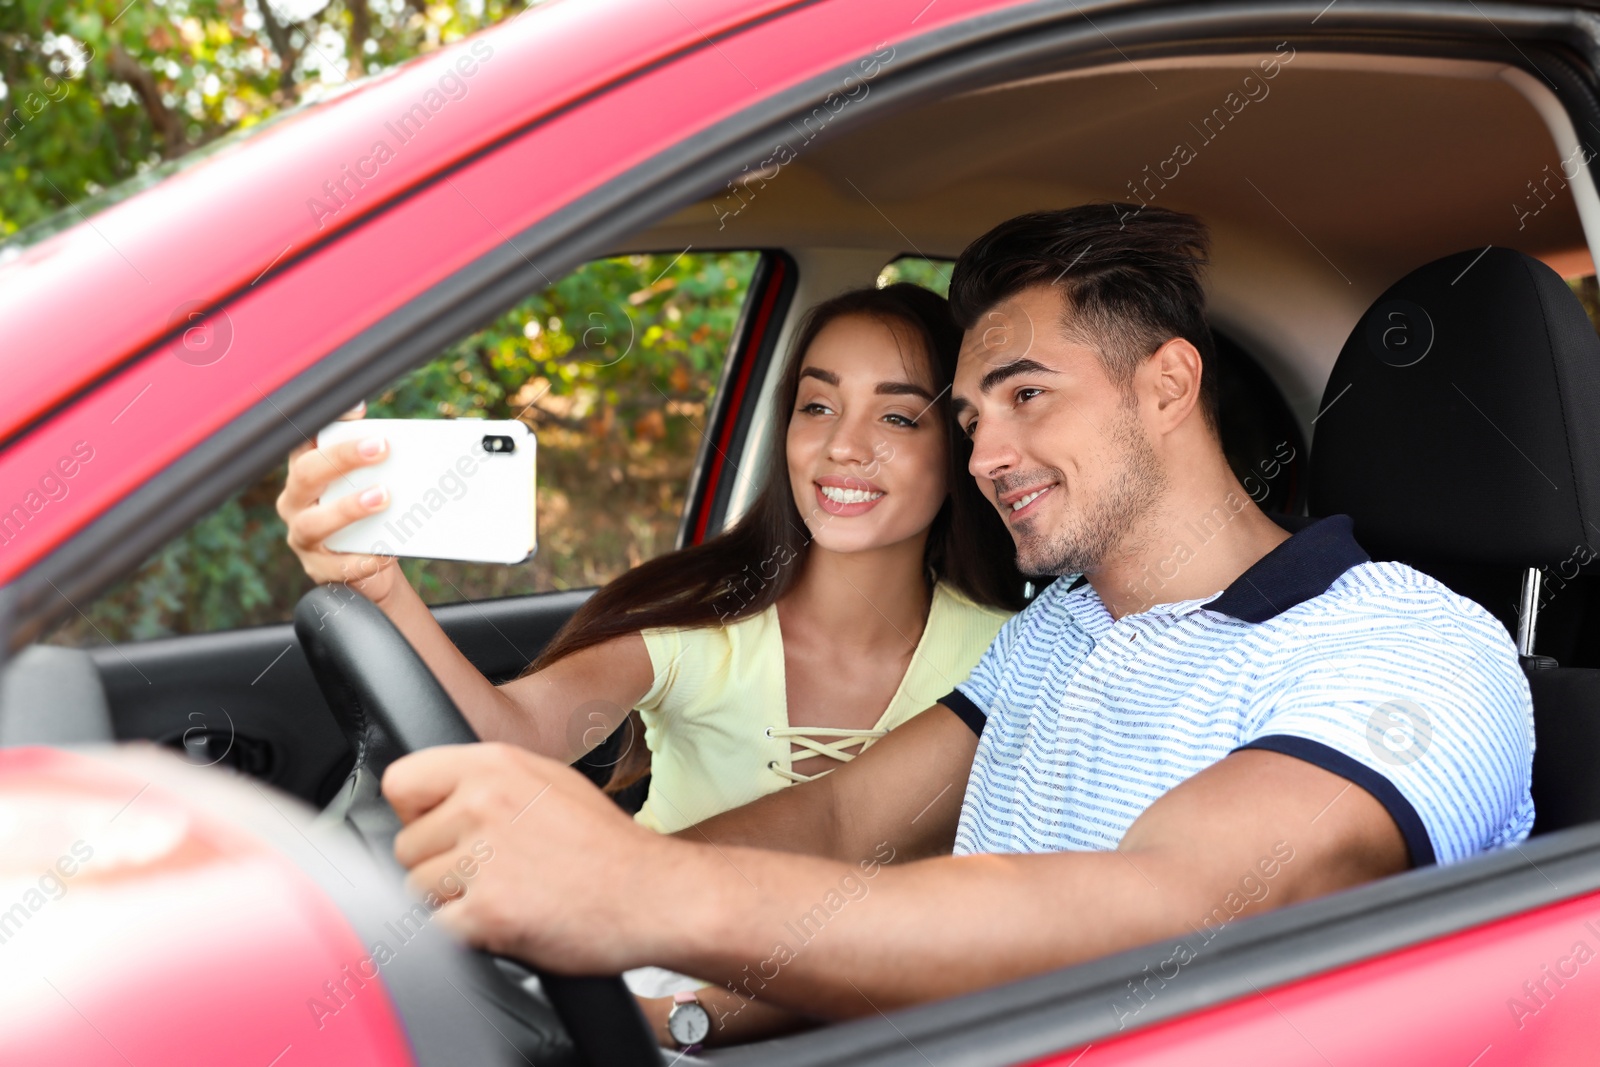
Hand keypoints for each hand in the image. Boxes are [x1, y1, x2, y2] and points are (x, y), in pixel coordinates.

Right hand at [276, 400, 401, 604]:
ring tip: (383, 497)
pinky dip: (362, 559)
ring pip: (313, 522)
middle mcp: (296, 501)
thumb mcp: (372, 485)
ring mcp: (302, 536)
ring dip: (349, 508)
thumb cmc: (371, 518)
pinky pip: (336, 565)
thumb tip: (418, 442)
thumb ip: (380, 464)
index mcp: (306, 473)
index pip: (306, 440)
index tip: (358, 409)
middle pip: (307, 473)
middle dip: (343, 457)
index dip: (326, 422)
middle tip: (381, 448)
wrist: (371, 568)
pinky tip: (384, 552)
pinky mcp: (317, 569)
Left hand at [384, 742, 668, 972]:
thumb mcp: (550, 781)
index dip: (416, 813)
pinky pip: (436, 929)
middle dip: (436, 865)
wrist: (655, 894)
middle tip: (488, 870)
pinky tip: (504, 920)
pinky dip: (464, 934)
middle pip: (405, 845)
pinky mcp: (487, 912)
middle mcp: (485, 803)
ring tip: (501, 894)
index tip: (439, 829)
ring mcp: (485, 859)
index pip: (400, 780)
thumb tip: (433, 798)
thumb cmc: (607, 846)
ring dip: (449, 902)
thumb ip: (488, 781)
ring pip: (415, 889)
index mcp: (496, 765)